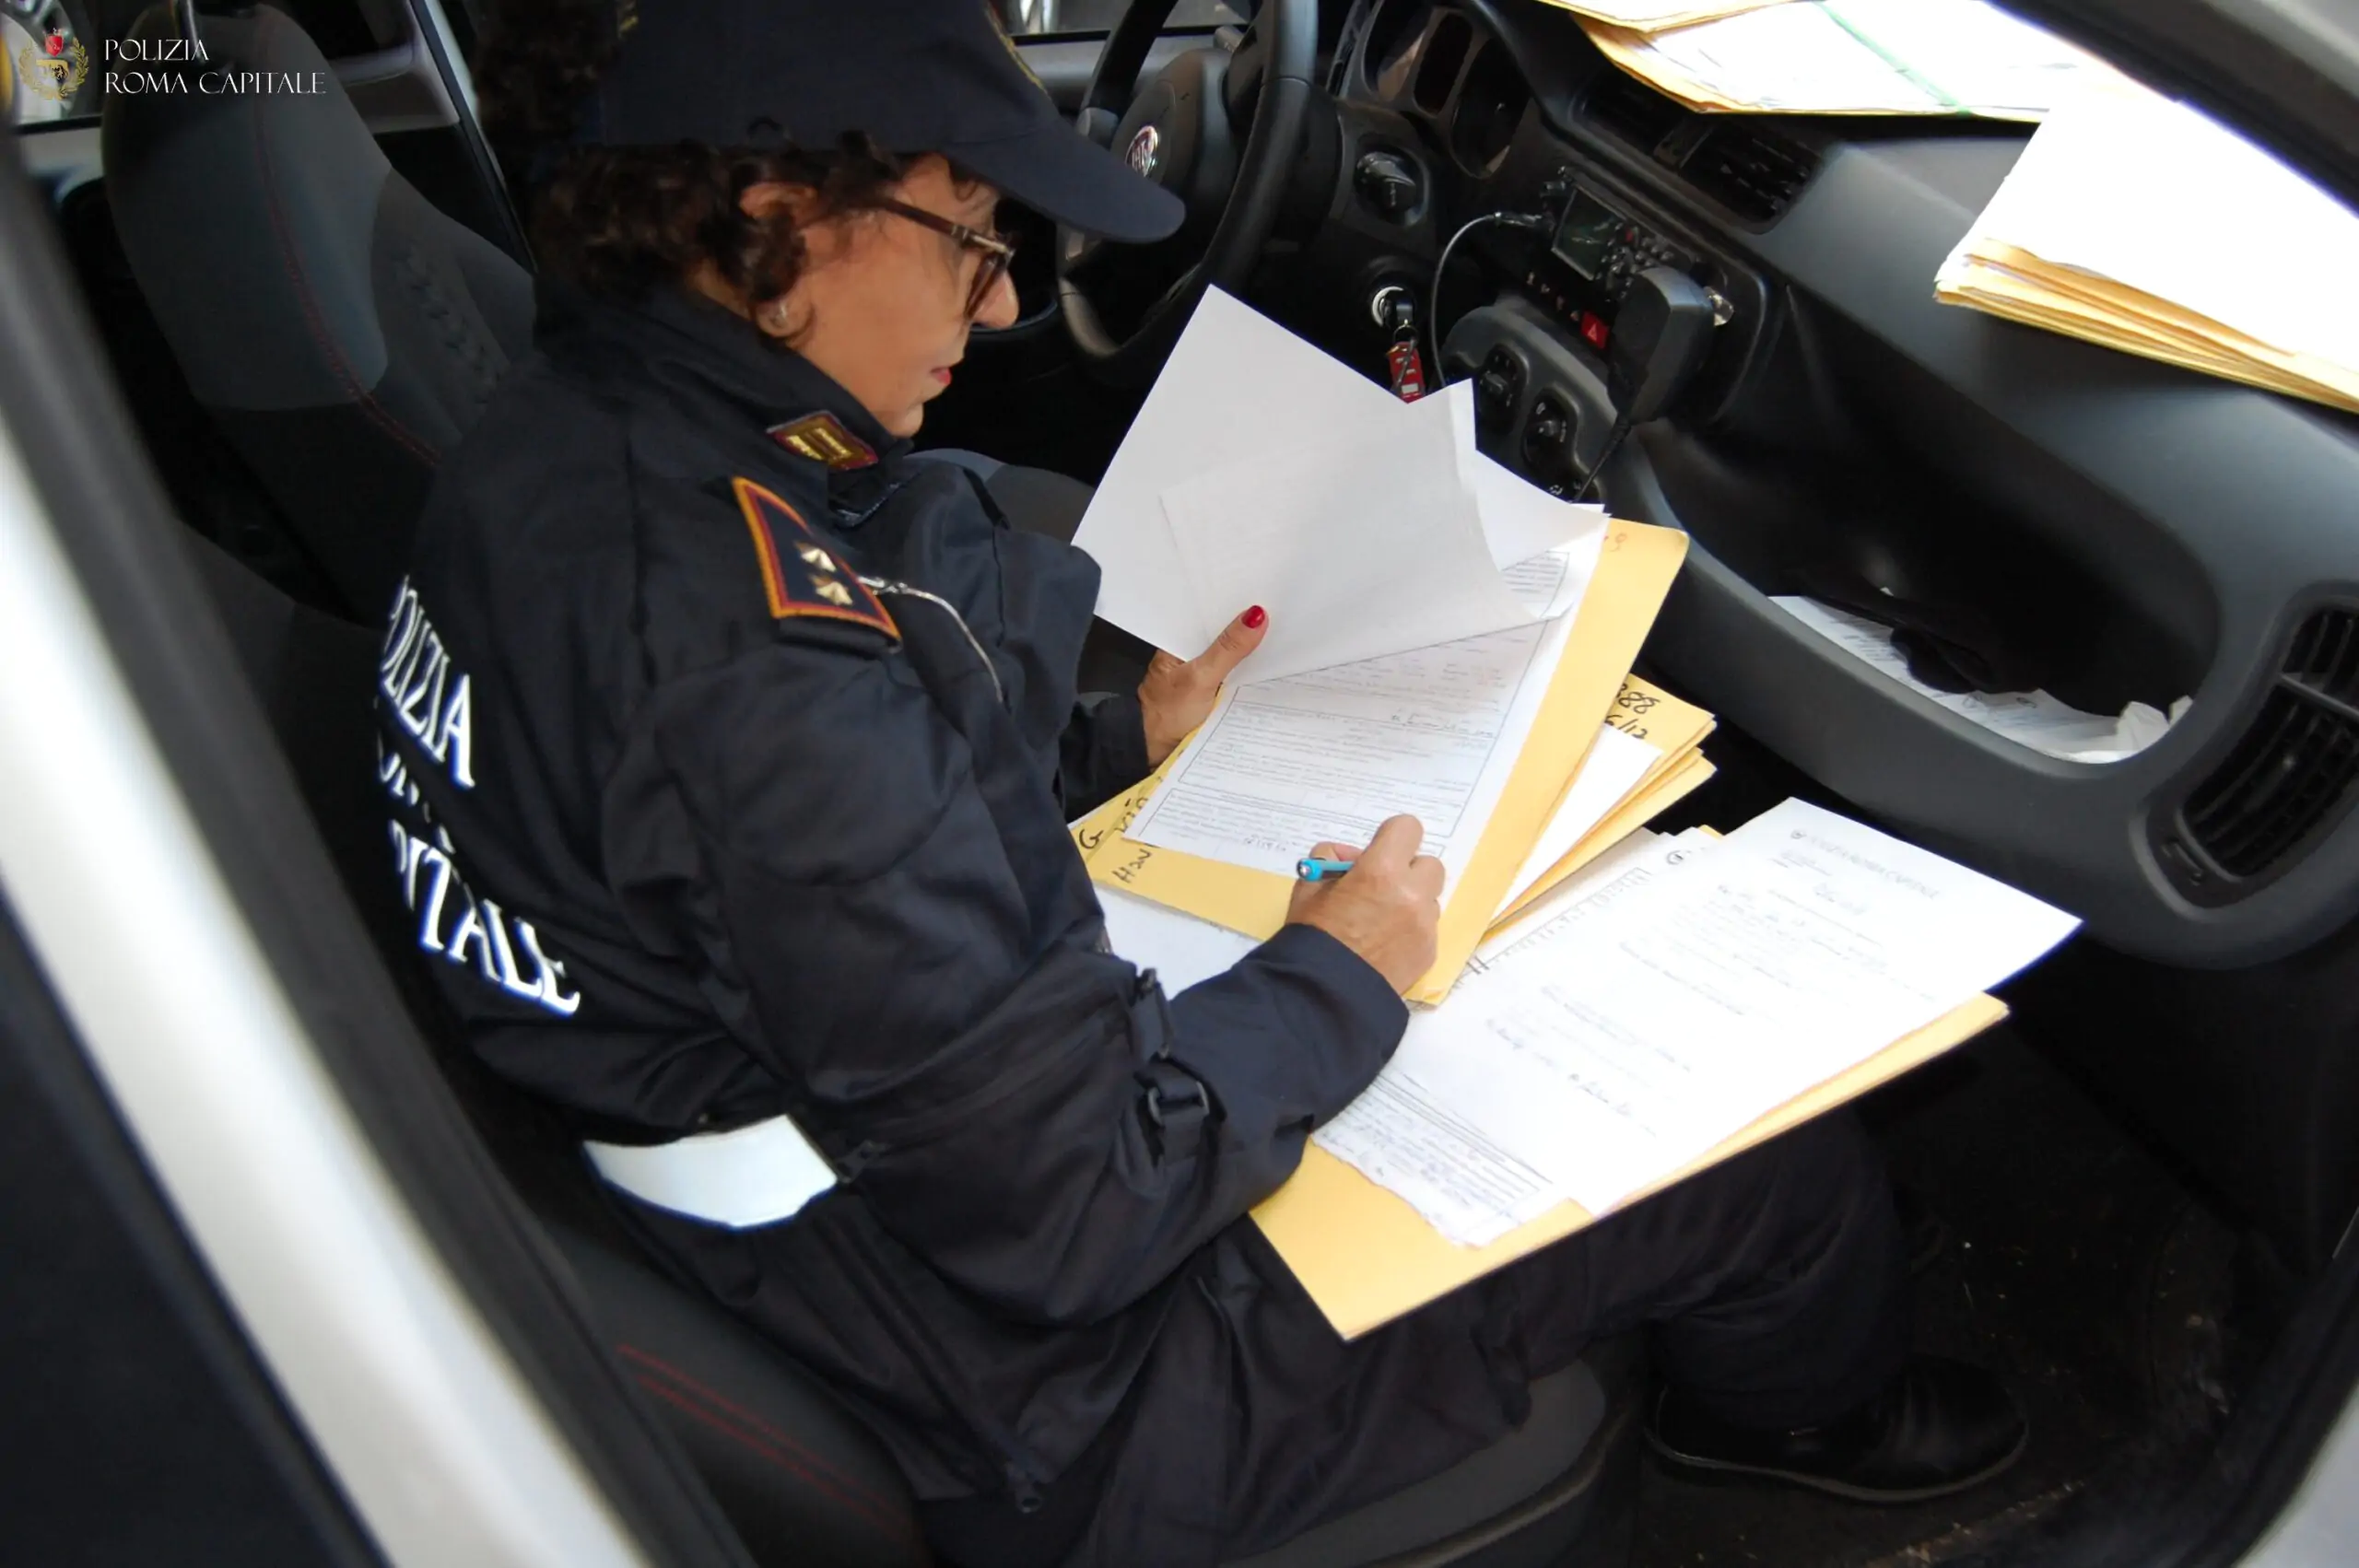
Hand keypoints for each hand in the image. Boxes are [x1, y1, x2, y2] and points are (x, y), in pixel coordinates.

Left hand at [1138, 606, 1267, 766]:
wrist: (1156, 750)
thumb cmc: (1166, 714)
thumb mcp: (1200, 678)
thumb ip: (1227, 650)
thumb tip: (1255, 617)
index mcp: (1181, 639)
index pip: (1213, 612)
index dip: (1238, 604)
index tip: (1267, 594)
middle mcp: (1192, 652)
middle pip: (1226, 633)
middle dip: (1250, 627)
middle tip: (1283, 612)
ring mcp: (1204, 672)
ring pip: (1233, 654)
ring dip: (1252, 650)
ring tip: (1283, 633)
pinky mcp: (1215, 690)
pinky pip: (1236, 674)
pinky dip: (1250, 672)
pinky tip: (1270, 666)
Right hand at [1284, 816, 1442, 993]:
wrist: (1324, 993)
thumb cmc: (1312, 936)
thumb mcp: (1308, 886)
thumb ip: (1330, 859)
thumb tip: (1352, 857)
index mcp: (1381, 870)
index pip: (1408, 828)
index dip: (1392, 837)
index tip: (1378, 853)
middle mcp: (1411, 893)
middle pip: (1429, 864)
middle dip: (1407, 871)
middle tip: (1381, 888)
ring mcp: (1425, 924)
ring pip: (1430, 898)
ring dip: (1412, 901)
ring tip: (1380, 921)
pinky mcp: (1429, 951)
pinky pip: (1427, 928)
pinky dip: (1411, 930)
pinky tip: (1385, 945)